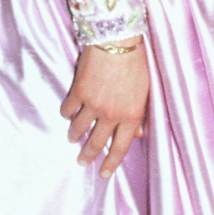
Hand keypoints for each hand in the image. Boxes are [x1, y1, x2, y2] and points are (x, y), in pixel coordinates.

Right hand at [60, 39, 148, 178]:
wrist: (118, 40)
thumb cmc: (137, 63)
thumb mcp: (146, 91)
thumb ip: (141, 114)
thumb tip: (139, 134)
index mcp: (132, 115)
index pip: (121, 147)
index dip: (112, 163)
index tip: (104, 174)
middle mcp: (111, 114)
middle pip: (96, 143)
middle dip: (88, 155)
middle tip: (82, 161)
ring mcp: (92, 104)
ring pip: (78, 129)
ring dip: (75, 134)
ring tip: (73, 137)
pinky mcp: (77, 93)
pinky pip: (67, 110)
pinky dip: (67, 113)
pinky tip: (68, 113)